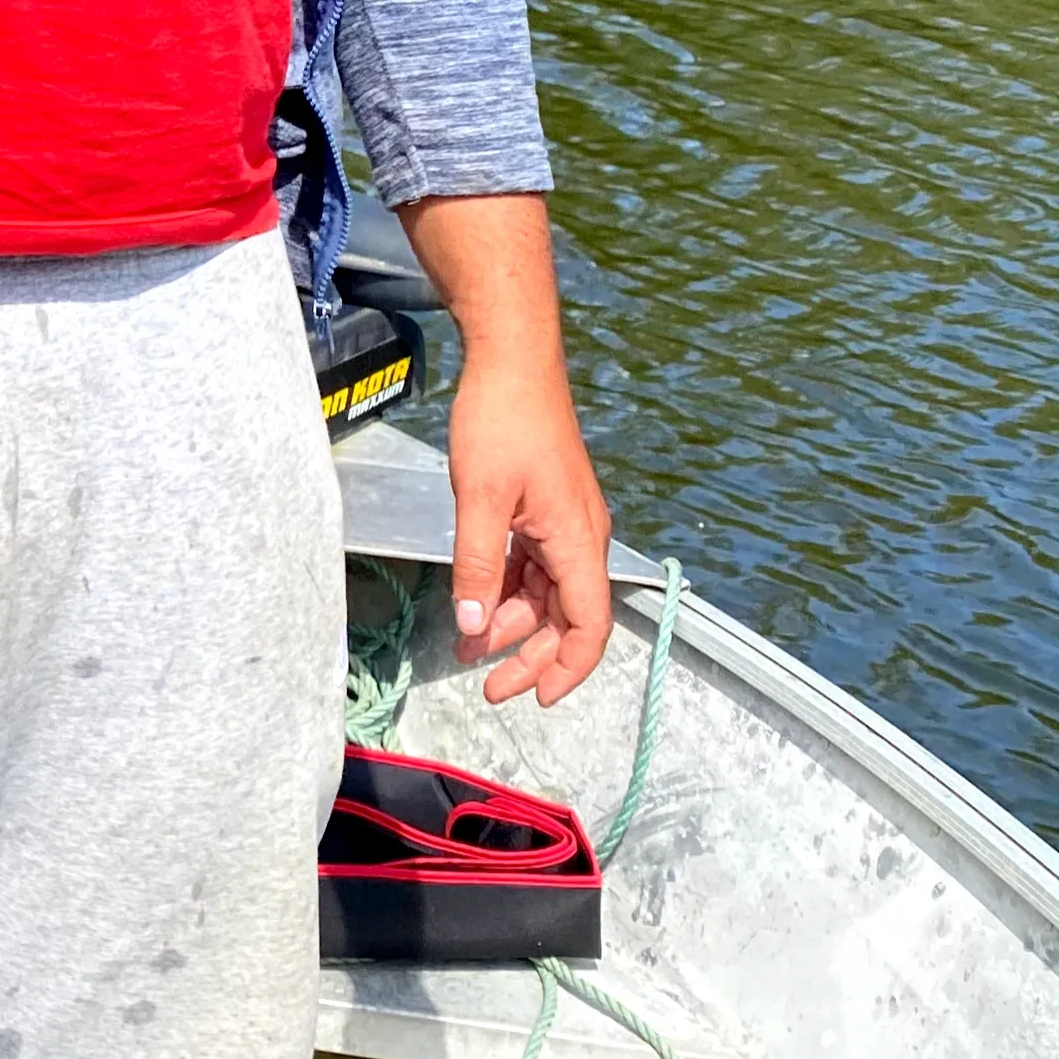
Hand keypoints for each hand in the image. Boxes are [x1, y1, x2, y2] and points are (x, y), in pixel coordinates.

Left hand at [443, 353, 612, 705]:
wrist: (512, 361)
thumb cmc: (502, 420)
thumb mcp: (480, 498)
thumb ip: (478, 565)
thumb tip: (475, 625)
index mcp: (578, 539)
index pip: (589, 625)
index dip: (567, 669)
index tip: (534, 697)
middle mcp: (580, 537)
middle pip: (566, 618)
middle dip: (530, 656)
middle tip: (487, 686)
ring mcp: (563, 523)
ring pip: (547, 594)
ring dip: (513, 623)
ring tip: (469, 644)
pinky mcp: (543, 510)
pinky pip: (534, 566)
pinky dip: (509, 590)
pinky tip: (479, 604)